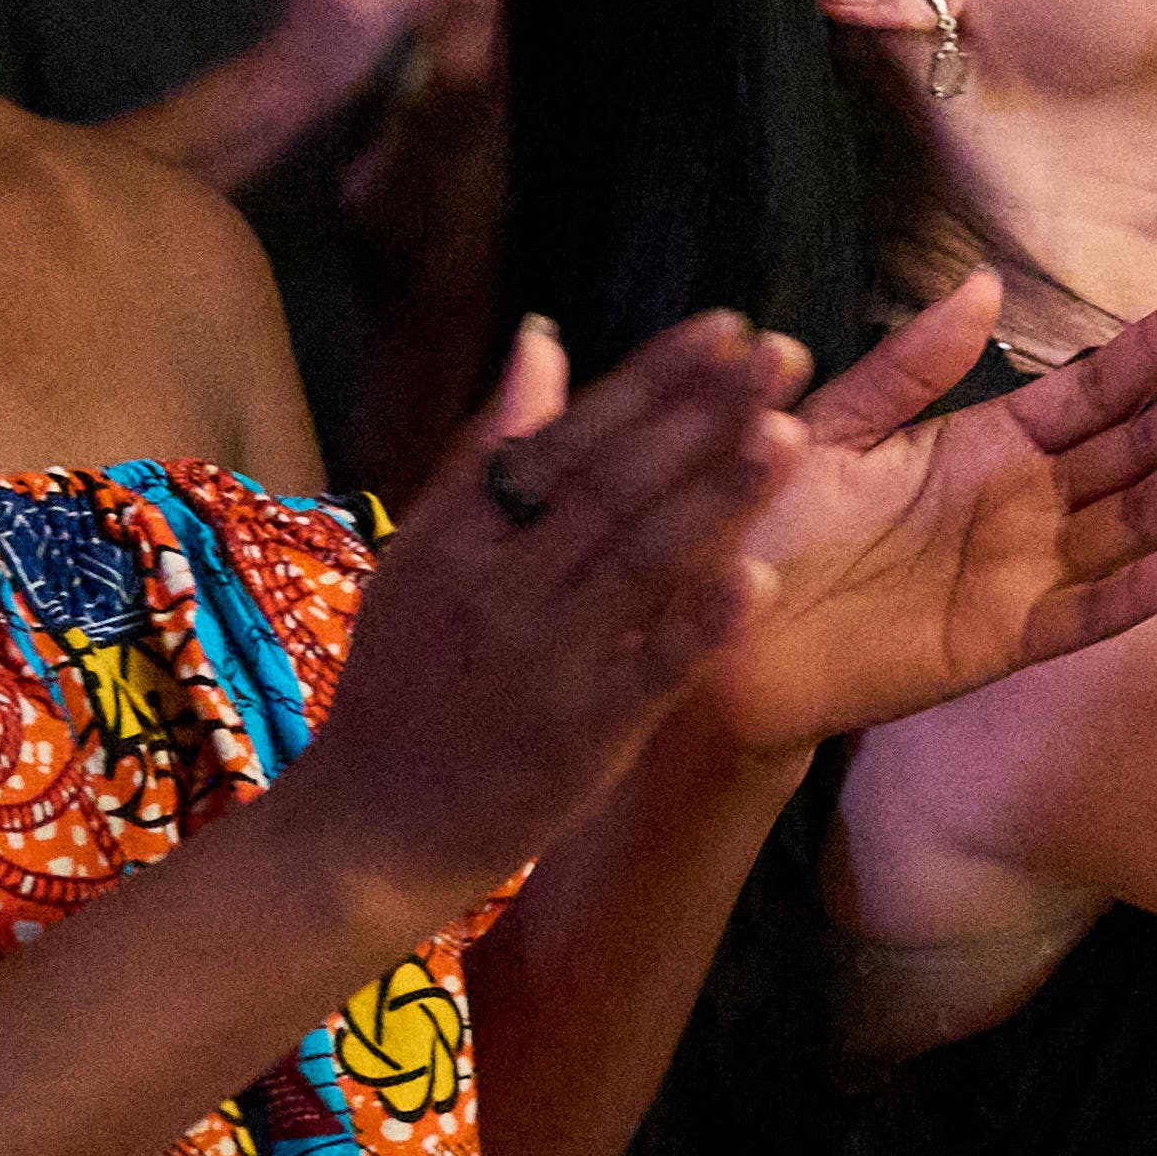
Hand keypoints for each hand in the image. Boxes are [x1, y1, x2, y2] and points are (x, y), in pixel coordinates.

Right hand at [318, 320, 831, 918]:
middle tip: (783, 355)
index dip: (653, 379)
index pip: (569, 438)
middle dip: (702, 414)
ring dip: (716, 496)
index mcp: (460, 535)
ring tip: (787, 433)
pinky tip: (761, 577)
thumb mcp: (422, 557)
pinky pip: (650, 670)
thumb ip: (488, 452)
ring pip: (639, 563)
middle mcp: (500, 587)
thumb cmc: (406, 681)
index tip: (727, 327)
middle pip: (613, 485)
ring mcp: (543, 663)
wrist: (368, 828)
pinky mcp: (580, 737)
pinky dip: (702, 624)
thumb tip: (543, 340)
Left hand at [686, 275, 1156, 758]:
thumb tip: (989, 284)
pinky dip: (1137, 593)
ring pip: (1131, 519)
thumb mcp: (833, 423)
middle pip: (1140, 444)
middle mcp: (1023, 504)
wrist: (710, 625)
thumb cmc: (762, 519)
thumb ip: (911, 364)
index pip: (1097, 386)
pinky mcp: (998, 642)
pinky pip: (1082, 614)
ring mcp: (1019, 573)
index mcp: (989, 442)